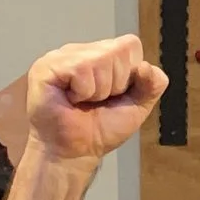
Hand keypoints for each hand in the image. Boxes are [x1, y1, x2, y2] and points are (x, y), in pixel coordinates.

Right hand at [25, 37, 167, 165]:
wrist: (74, 154)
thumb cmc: (100, 130)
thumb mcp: (138, 106)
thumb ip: (153, 85)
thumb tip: (145, 66)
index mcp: (102, 54)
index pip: (130, 44)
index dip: (129, 75)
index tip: (113, 95)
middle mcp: (82, 50)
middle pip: (119, 50)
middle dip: (115, 84)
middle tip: (95, 101)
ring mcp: (62, 55)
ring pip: (100, 58)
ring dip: (98, 91)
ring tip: (82, 101)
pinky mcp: (46, 66)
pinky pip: (81, 69)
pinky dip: (83, 91)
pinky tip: (70, 100)